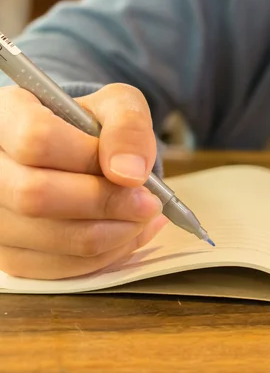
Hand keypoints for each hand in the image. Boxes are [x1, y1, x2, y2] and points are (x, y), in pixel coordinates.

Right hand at [0, 83, 167, 279]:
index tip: (133, 173)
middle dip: (106, 203)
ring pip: (49, 237)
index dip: (89, 159)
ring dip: (113, 233)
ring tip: (144, 216)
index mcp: (5, 116)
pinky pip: (58, 268)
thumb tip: (130, 174)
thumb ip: (128, 127)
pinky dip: (106, 255)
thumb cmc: (93, 128)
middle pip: (35, 195)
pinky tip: (130, 233)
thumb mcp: (118, 107)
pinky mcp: (9, 254)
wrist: (79, 155)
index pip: (35, 139)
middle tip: (149, 203)